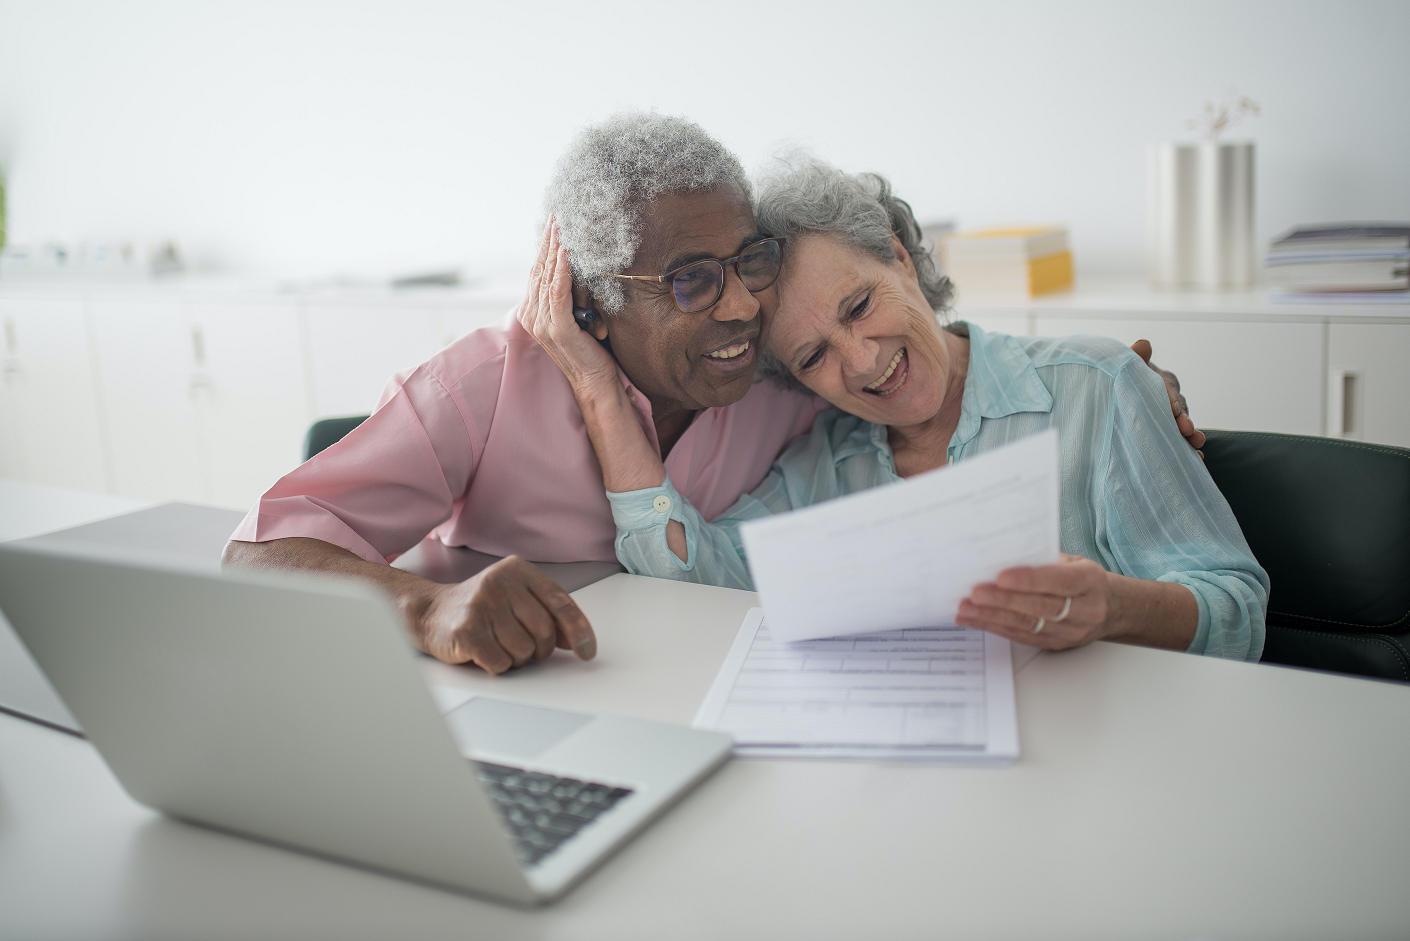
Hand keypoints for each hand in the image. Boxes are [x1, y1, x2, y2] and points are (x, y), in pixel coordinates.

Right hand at [415, 555, 596, 673]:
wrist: (431, 612)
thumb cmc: (480, 606)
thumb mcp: (516, 598)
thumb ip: (547, 612)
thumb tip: (577, 639)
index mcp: (517, 570)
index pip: (560, 602)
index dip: (578, 630)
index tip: (588, 651)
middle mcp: (499, 583)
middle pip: (544, 631)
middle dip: (540, 648)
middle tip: (525, 647)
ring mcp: (481, 606)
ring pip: (524, 650)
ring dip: (517, 658)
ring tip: (500, 645)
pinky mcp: (467, 631)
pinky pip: (501, 663)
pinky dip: (498, 665)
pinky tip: (485, 652)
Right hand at [518, 217, 619, 394]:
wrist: (594, 379)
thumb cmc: (589, 347)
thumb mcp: (576, 313)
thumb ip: (569, 293)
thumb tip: (575, 264)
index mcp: (532, 311)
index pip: (537, 271)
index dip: (544, 245)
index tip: (552, 222)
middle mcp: (531, 315)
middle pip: (538, 269)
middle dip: (548, 240)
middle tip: (556, 215)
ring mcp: (542, 323)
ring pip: (546, 278)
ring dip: (554, 249)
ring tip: (561, 226)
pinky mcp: (557, 328)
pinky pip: (558, 293)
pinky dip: (561, 271)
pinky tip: (565, 252)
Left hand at [956, 554, 1114, 650]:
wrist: (1111, 609)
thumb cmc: (1085, 579)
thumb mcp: (1074, 561)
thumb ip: (1044, 559)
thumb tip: (1004, 555)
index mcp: (1090, 581)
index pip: (1059, 582)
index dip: (1029, 580)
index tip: (1000, 576)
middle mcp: (1085, 610)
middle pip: (1040, 607)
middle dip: (1004, 601)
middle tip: (975, 594)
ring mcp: (1071, 632)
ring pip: (1028, 625)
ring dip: (992, 617)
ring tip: (966, 609)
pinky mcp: (1056, 645)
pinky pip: (1022, 637)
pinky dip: (995, 627)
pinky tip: (975, 620)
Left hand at [1129, 339, 1204, 456]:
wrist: (1111, 395)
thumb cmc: (1119, 379)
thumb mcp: (1124, 366)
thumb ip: (1134, 358)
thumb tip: (1142, 345)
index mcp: (1159, 378)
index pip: (1167, 388)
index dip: (1171, 400)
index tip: (1174, 412)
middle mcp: (1169, 396)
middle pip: (1179, 407)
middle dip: (1184, 420)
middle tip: (1188, 432)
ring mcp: (1170, 414)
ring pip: (1183, 423)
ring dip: (1190, 436)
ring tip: (1196, 447)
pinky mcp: (1168, 429)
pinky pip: (1180, 438)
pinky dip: (1188, 447)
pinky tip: (1196, 459)